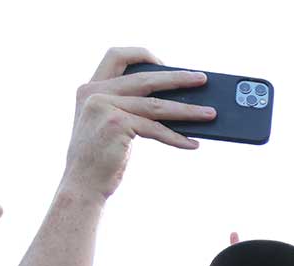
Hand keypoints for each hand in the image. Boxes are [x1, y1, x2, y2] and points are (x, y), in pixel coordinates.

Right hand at [62, 48, 215, 200]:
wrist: (82, 183)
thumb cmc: (102, 156)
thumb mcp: (111, 124)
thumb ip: (129, 107)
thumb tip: (176, 101)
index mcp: (91, 87)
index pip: (116, 56)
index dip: (142, 55)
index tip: (164, 63)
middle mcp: (94, 92)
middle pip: (145, 78)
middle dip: (178, 78)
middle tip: (203, 79)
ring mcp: (104, 107)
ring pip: (156, 105)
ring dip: (188, 110)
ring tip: (211, 114)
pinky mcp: (116, 124)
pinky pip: (156, 129)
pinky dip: (177, 137)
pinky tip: (193, 144)